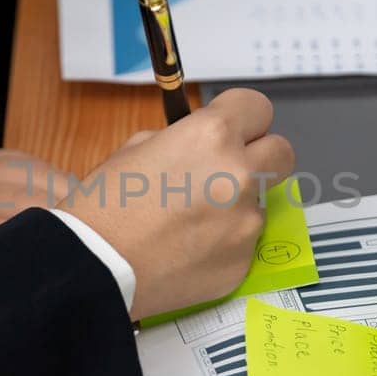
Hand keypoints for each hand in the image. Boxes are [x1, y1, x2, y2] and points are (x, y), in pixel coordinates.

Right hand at [58, 89, 295, 320]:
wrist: (94, 268)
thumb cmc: (104, 207)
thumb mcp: (136, 149)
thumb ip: (181, 140)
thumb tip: (201, 146)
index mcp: (212, 135)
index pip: (258, 107)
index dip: (243, 117)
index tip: (232, 129)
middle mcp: (239, 174)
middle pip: (282, 152)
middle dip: (259, 157)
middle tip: (228, 171)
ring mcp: (246, 222)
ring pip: (261, 202)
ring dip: (238, 205)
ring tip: (192, 221)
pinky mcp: (243, 261)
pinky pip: (244, 242)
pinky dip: (224, 242)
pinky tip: (188, 249)